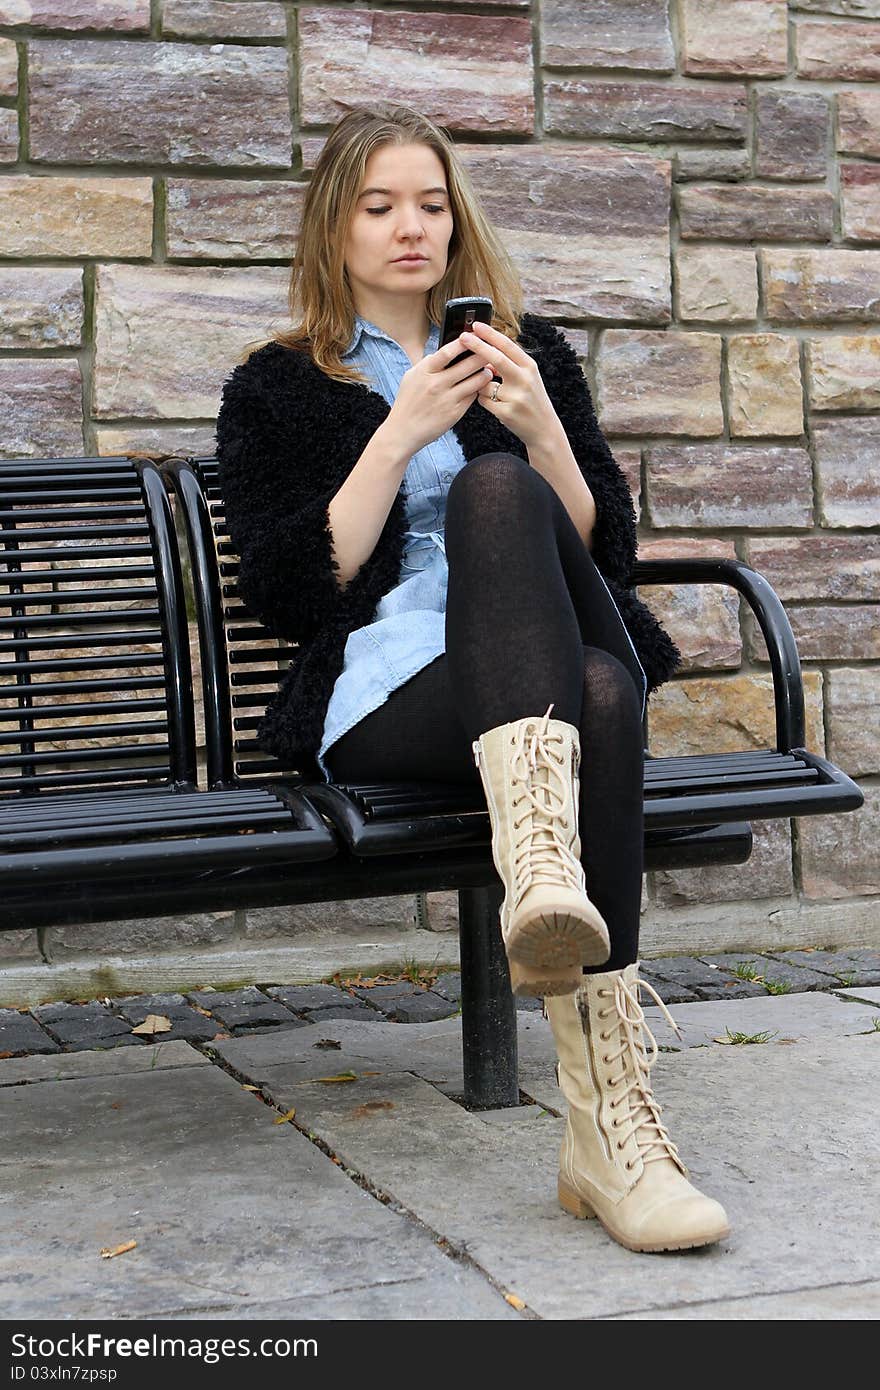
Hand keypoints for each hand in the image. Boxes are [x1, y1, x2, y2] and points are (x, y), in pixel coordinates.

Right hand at [385, 334, 495, 457]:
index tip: (473, 336)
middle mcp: (436, 384)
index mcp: (424, 371)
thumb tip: (446, 351)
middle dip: (483, 355)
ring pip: (475, 381)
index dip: (463, 342)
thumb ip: (428, 363)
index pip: (448, 351)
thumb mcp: (412, 377)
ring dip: (485, 373)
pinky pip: (472, 396)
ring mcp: (447, 399)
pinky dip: (478, 389)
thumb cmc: (408, 402)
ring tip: (489, 369)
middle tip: (491, 350)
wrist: (403, 431)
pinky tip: (480, 385)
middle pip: (467, 364)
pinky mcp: (455, 413)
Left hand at [457, 320, 560, 448]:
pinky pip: (483, 400)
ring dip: (481, 384)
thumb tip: (483, 353)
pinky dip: (484, 400)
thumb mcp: (527, 377)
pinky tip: (498, 405)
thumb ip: (509, 364)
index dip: (490, 334)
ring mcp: (516, 396)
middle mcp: (525, 379)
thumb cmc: (531, 400)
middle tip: (463, 337)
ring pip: (485, 382)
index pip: (507, 345)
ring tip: (496, 393)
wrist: (544, 429)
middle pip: (496, 358)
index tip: (476, 325)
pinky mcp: (506, 412)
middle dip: (477, 346)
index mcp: (530, 366)